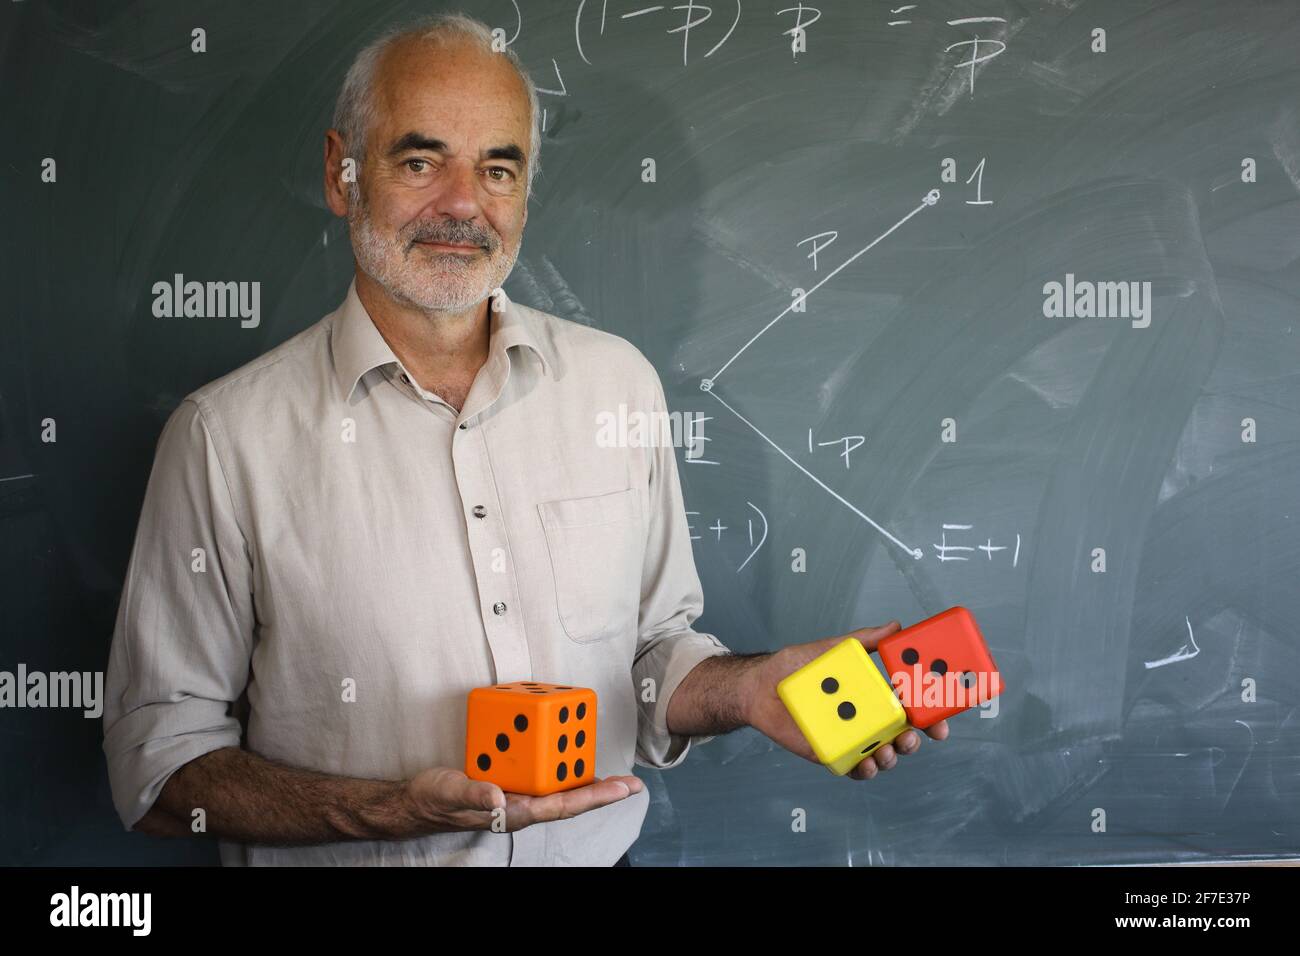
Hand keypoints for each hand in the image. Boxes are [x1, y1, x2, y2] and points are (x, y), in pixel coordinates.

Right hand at [404, 767, 643, 832]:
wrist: (416, 799)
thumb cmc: (435, 800)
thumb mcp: (452, 794)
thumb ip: (475, 795)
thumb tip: (500, 797)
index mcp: (515, 810)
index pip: (564, 805)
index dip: (596, 797)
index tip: (625, 790)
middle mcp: (522, 801)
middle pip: (570, 796)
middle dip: (601, 791)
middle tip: (633, 782)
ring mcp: (518, 790)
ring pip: (558, 783)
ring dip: (583, 775)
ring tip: (614, 772)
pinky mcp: (509, 776)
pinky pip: (538, 767)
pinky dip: (556, 758)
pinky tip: (566, 746)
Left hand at [743, 621, 949, 779]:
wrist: (761, 685)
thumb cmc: (798, 666)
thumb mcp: (834, 649)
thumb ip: (864, 640)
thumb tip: (895, 625)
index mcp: (874, 694)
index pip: (911, 707)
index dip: (930, 716)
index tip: (941, 720)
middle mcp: (867, 718)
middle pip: (902, 736)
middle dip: (914, 741)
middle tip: (911, 737)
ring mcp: (851, 737)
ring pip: (882, 755)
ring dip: (891, 758)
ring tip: (884, 751)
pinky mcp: (832, 753)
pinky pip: (854, 768)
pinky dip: (864, 771)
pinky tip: (865, 764)